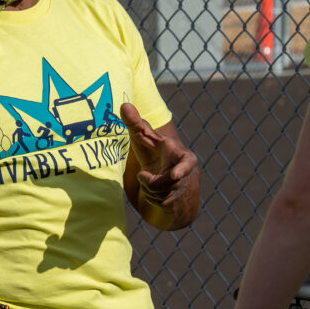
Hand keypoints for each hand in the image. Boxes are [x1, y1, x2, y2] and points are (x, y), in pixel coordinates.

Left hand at [121, 102, 199, 222]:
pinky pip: (157, 203)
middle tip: (143, 175)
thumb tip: (124, 105)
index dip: (181, 170)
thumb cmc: (155, 150)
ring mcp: (181, 189)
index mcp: (183, 156)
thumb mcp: (144, 137)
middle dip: (147, 182)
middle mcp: (184, 174)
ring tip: (149, 178)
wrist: (167, 174)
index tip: (174, 175)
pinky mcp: (175, 201)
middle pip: (159, 184)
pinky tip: (153, 190)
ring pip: (156, 194)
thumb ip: (136, 122)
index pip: (185, 164)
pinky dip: (149, 198)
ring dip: (146, 188)